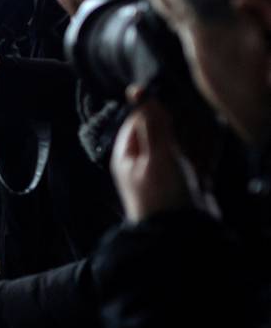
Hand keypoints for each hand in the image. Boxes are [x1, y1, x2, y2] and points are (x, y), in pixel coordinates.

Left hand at [111, 94, 196, 221]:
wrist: (177, 236)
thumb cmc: (162, 196)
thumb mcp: (157, 155)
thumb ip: (151, 124)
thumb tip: (137, 90)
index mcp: (125, 153)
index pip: (137, 119)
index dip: (156, 112)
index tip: (173, 115)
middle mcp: (139, 160)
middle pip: (157, 130)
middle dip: (173, 129)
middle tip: (181, 144)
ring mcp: (158, 171)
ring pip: (174, 144)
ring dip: (186, 144)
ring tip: (189, 160)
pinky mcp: (177, 181)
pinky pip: (187, 160)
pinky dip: (196, 158)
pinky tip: (201, 165)